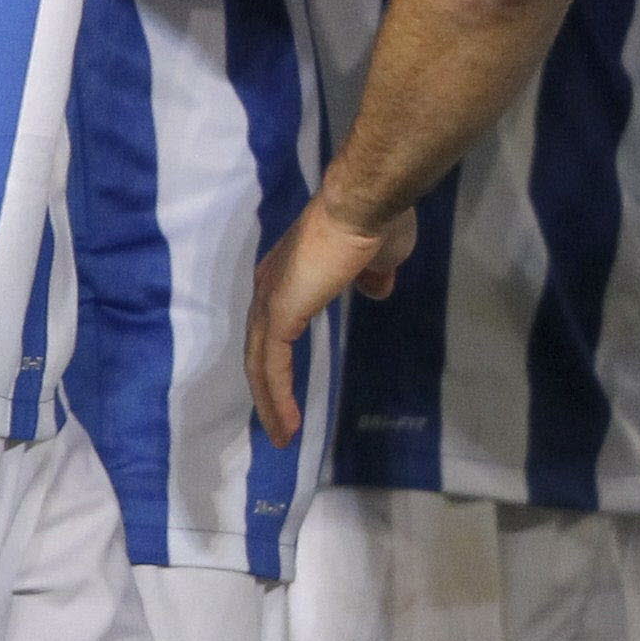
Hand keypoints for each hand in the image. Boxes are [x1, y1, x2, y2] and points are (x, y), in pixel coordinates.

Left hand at [246, 193, 415, 446]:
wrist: (365, 204)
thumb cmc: (375, 224)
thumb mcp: (380, 258)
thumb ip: (373, 276)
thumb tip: (376, 288)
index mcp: (289, 272)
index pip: (275, 325)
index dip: (280, 357)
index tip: (291, 386)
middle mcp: (270, 285)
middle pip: (259, 349)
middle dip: (268, 390)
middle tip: (281, 426)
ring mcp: (271, 299)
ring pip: (260, 363)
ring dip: (270, 403)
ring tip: (284, 436)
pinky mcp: (278, 313)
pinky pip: (272, 366)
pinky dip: (276, 397)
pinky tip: (288, 424)